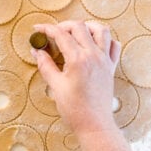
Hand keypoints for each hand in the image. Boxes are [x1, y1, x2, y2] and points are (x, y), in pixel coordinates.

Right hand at [33, 19, 119, 136]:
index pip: (61, 35)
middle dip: (64, 25)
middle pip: (80, 27)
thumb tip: (37, 52)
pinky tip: (95, 44)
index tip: (38, 29)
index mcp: (78, 59)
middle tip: (53, 33)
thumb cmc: (75, 109)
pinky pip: (114, 46)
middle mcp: (94, 56)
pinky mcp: (110, 68)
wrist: (94, 124)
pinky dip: (106, 40)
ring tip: (76, 32)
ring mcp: (105, 61)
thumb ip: (45, 65)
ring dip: (87, 26)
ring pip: (102, 30)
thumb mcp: (55, 86)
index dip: (47, 29)